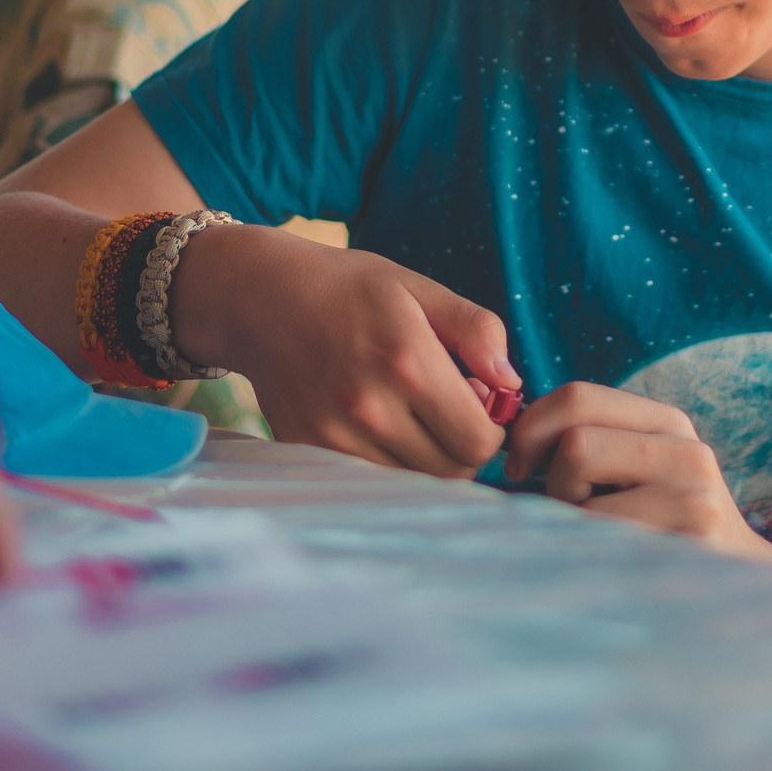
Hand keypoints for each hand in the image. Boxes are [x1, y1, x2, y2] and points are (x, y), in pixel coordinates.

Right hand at [168, 226, 514, 477]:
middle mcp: (370, 406)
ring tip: (414, 416)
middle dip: (463, 445)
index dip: (492, 428)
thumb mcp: (418, 288)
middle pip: (451, 470)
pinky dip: (388, 463)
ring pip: (413, 482)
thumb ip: (476, 330)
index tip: (479, 404)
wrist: (260, 298)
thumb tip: (511, 383)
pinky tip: (382, 427)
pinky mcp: (309, 448)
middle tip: (449, 411)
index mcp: (407, 361)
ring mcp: (335, 434)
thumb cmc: (348, 288)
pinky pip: (372, 480)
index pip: (478, 440)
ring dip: (426, 458)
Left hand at [504, 382, 771, 571]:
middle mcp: (686, 451)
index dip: (531, 427)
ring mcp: (692, 497)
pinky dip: (585, 554)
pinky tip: (611, 563)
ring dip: (569, 520)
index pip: (579, 396)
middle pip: (575, 439)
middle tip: (560, 506)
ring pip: (581, 491)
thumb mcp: (635, 473)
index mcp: (668, 423)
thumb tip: (509, 437)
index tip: (520, 466)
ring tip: (596, 538)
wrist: (741, 590)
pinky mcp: (687, 542)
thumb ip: (589, 443)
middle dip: (548, 476)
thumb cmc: (661, 531)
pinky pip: (598, 540)